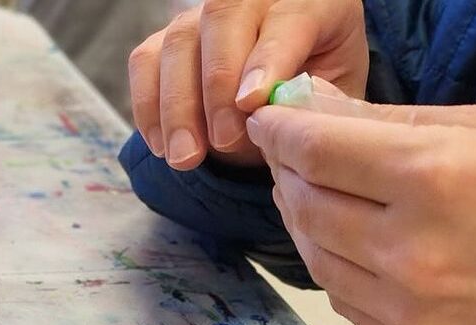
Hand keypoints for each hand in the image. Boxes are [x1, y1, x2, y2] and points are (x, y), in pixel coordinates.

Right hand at [128, 0, 367, 170]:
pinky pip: (145, 61)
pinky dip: (149, 107)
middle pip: (223, 20)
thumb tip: (271, 121)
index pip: (286, 21)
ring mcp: (202, 15)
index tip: (252, 104)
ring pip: (179, 42)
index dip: (267, 60)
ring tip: (186, 158)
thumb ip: (308, 103)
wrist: (286, 95)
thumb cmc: (315, 94)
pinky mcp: (167, 38)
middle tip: (222, 141)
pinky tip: (164, 147)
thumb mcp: (331, 99)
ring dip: (178, 106)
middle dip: (217, 86)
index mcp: (311, 3)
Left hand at [247, 103, 475, 324]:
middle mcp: (412, 250)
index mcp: (434, 178)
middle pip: (307, 206)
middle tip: (288, 154)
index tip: (268, 121)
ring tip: (309, 193)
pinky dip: (332, 265)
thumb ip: (383, 121)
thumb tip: (308, 105)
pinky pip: (344, 301)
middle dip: (286, 172)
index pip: (318, 150)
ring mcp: (411, 308)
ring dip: (301, 221)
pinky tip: (342, 241)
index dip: (281, 131)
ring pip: (315, 259)